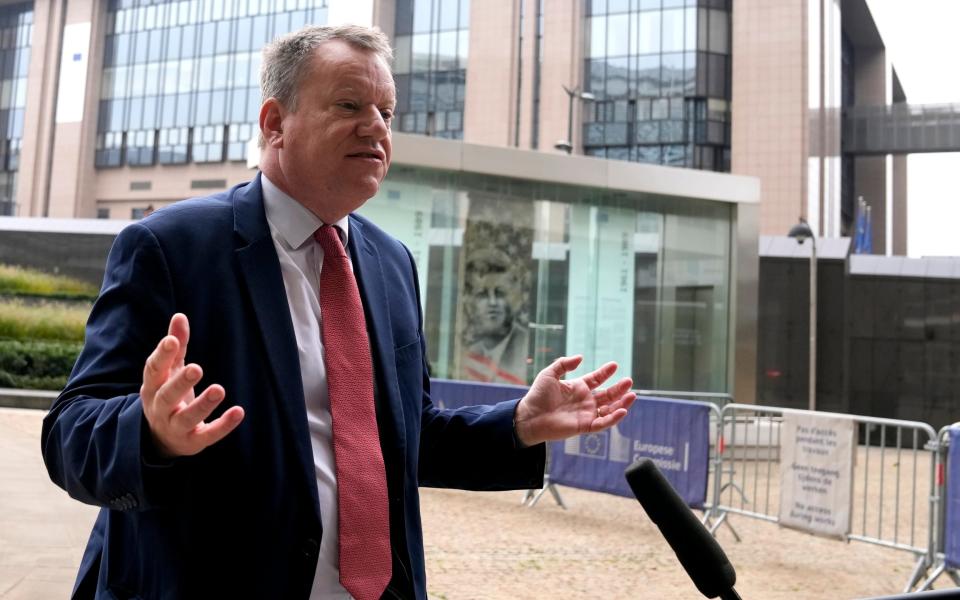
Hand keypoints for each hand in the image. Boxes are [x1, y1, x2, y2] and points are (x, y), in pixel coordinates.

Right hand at [140, 313, 243, 457]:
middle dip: (181, 383)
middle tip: (196, 368)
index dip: (161, 356)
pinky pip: (208, 435)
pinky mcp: (193, 442)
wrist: (162, 439)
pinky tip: (239, 412)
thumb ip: (176, 346)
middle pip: (167, 396)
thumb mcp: (169, 371)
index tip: (171, 340)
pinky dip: (223, 425)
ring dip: (203, 404)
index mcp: (153, 387)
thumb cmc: (168, 395)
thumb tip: (180, 316)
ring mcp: (175, 427)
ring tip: (219, 389)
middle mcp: (160, 408)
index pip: (153, 371)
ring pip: (187, 417)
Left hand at [513, 355, 634, 446]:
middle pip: (607, 394)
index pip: (597, 379)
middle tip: (628, 381)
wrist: (530, 416)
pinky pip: (602, 423)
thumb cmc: (538, 395)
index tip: (614, 365)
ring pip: (609, 409)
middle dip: (619, 388)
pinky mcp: (584, 426)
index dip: (605, 373)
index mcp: (578, 387)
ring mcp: (586, 414)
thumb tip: (581, 357)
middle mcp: (585, 401)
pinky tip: (622, 410)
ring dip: (621, 403)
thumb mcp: (550, 374)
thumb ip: (564, 364)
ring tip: (632, 395)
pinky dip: (613, 418)